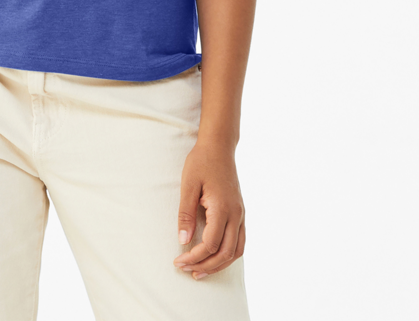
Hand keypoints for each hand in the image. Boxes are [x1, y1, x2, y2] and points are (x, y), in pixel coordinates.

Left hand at [173, 140, 244, 278]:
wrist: (219, 146)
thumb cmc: (201, 162)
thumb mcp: (188, 184)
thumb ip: (186, 213)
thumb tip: (183, 241)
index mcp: (223, 207)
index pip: (211, 244)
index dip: (194, 257)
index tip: (178, 260)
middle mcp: (236, 214)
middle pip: (225, 253)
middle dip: (206, 266)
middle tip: (186, 270)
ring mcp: (241, 214)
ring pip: (236, 251)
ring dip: (219, 265)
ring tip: (200, 271)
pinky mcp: (241, 213)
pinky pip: (240, 242)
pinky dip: (229, 255)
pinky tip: (215, 258)